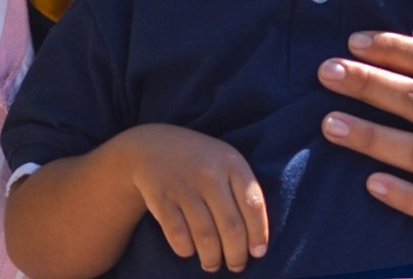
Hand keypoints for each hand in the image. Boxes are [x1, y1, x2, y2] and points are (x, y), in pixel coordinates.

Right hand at [114, 124, 268, 272]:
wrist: (153, 147)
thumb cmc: (201, 163)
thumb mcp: (226, 164)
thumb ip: (244, 193)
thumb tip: (257, 242)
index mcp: (232, 163)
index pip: (254, 205)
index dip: (259, 234)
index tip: (258, 253)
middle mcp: (210, 173)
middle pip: (231, 226)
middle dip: (236, 255)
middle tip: (236, 266)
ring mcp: (184, 186)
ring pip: (206, 236)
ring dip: (212, 258)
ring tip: (212, 264)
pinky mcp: (161, 198)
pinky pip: (178, 236)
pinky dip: (186, 250)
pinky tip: (189, 250)